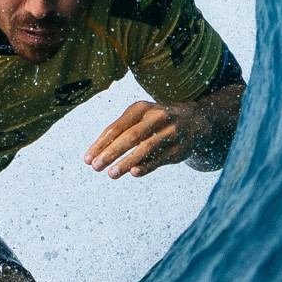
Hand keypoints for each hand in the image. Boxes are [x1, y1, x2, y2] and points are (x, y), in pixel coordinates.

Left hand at [85, 98, 204, 176]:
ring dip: (127, 161)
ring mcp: (171, 132)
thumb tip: (94, 154)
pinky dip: (147, 165)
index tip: (87, 159)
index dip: (101, 144)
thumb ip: (119, 133)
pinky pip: (161, 158)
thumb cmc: (155, 122)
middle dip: (111, 152)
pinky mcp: (180, 148)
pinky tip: (134, 172)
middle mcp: (157, 117)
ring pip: (146, 147)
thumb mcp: (138, 119)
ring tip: (111, 173)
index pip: (116, 127)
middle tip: (95, 167)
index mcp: (141, 108)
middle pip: (130, 136)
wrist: (194, 121)